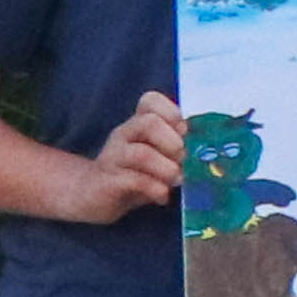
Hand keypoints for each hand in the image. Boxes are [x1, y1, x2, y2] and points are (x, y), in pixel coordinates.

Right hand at [82, 92, 187, 224]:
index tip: (184, 132)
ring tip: (176, 180)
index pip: (150, 101)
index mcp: (138, 124)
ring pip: (141, 154)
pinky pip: (133, 180)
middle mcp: (124, 135)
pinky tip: (162, 196)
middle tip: (181, 159)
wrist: (92, 196)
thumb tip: (203, 149)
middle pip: (148, 123)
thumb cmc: (134, 173)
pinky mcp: (107, 181)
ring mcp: (113, 157)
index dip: (171, 111)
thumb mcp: (159, 158)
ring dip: (166, 169)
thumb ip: (177, 148)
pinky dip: (154, 189)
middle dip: (172, 143)